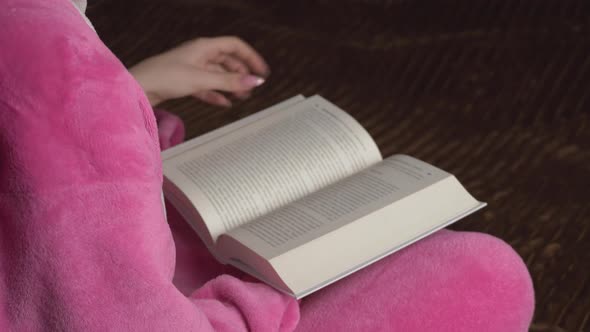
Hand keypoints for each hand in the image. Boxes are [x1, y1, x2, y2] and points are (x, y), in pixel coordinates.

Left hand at [129, 36, 269, 106]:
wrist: (138, 88)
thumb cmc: (165, 77)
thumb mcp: (202, 79)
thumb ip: (230, 82)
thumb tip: (255, 81)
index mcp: (204, 47)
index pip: (235, 46)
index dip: (251, 57)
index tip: (262, 72)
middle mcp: (199, 55)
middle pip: (228, 61)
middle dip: (241, 74)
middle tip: (252, 89)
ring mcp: (192, 68)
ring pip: (218, 75)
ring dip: (230, 86)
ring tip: (242, 98)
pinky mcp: (184, 82)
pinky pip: (207, 87)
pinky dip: (217, 94)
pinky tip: (224, 104)